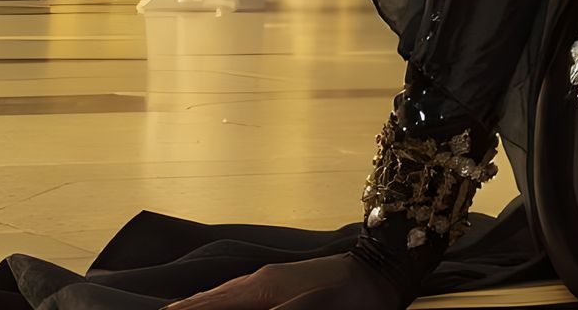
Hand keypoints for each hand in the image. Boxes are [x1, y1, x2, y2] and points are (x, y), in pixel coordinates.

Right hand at [164, 254, 399, 309]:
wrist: (380, 271)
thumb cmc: (349, 299)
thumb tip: (225, 308)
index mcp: (261, 290)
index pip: (207, 306)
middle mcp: (258, 281)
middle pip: (207, 301)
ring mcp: (269, 278)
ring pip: (220, 296)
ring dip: (197, 308)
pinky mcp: (280, 281)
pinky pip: (236, 294)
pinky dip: (215, 303)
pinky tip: (214, 307)